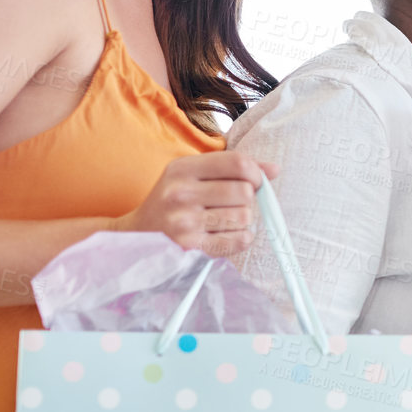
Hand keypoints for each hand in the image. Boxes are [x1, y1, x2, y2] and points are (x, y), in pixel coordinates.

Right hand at [115, 150, 274, 255]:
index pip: (237, 162)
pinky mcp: (192, 248)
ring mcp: (185, 223)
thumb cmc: (172, 201)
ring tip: (222, 220)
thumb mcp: (193, 174)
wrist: (136, 235)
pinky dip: (240, 238)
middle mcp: (181, 194)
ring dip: (242, 220)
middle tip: (232, 203)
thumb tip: (274, 170)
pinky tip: (224, 234)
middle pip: (245, 191)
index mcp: (182, 169)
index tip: (253, 180)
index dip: (255, 172)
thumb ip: (233, 167)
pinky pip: (240, 240)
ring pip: (245, 217)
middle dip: (247, 198)